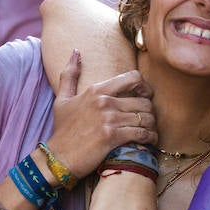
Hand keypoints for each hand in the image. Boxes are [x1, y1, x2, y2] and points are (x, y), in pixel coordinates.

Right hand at [47, 50, 156, 177]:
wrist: (57, 158)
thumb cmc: (62, 130)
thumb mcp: (62, 99)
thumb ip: (70, 75)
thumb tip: (75, 51)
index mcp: (96, 90)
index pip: (133, 78)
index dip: (144, 86)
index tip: (145, 96)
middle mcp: (104, 102)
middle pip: (144, 100)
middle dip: (149, 111)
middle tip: (149, 119)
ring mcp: (108, 119)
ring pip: (145, 117)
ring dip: (152, 126)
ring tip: (151, 131)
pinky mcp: (112, 137)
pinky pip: (142, 134)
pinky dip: (150, 138)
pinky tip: (150, 141)